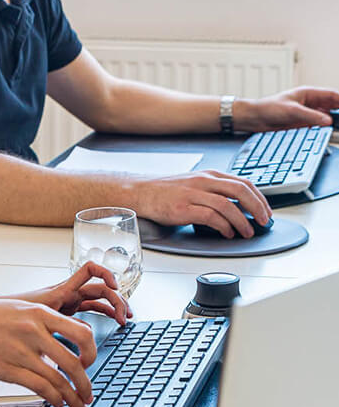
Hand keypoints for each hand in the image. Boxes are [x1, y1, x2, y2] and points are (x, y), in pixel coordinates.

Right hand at [0, 297, 96, 406]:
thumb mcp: (17, 309)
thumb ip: (41, 323)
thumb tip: (62, 344)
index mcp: (40, 313)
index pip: (82, 333)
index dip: (91, 352)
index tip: (87, 363)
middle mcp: (34, 332)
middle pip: (76, 362)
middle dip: (86, 383)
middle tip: (89, 392)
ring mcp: (21, 352)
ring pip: (60, 381)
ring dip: (74, 397)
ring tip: (79, 406)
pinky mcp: (8, 370)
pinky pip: (41, 389)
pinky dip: (55, 399)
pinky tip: (57, 403)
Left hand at [6, 262, 130, 324]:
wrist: (2, 311)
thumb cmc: (17, 310)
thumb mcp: (40, 317)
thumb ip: (60, 322)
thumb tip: (83, 332)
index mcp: (64, 289)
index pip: (89, 269)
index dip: (105, 273)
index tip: (114, 287)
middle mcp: (70, 292)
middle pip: (102, 289)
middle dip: (118, 300)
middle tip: (125, 317)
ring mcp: (70, 300)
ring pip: (100, 299)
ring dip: (114, 307)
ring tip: (124, 321)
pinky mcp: (68, 309)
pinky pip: (92, 308)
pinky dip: (103, 313)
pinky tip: (110, 324)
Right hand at [131, 170, 271, 237]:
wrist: (140, 192)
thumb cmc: (166, 191)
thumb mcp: (194, 183)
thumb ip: (214, 190)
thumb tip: (238, 206)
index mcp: (208, 174)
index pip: (243, 182)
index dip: (259, 198)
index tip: (266, 211)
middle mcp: (202, 181)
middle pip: (240, 191)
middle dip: (257, 208)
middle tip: (264, 221)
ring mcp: (192, 194)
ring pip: (227, 205)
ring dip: (242, 221)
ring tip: (247, 232)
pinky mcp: (182, 208)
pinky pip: (210, 217)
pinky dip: (223, 226)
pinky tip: (227, 232)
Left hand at [235, 86, 338, 132]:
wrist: (253, 118)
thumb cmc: (267, 108)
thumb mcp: (291, 110)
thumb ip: (310, 115)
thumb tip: (328, 120)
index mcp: (308, 93)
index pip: (333, 95)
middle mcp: (310, 103)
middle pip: (332, 106)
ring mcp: (307, 114)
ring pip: (327, 117)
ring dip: (334, 121)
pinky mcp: (302, 123)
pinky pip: (318, 126)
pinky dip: (325, 129)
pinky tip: (330, 133)